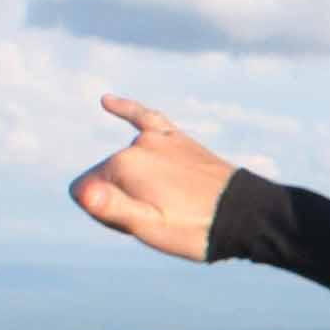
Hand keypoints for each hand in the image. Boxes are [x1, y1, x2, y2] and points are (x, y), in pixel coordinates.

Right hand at [69, 94, 238, 261]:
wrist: (245, 215)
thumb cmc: (194, 228)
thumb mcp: (150, 227)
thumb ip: (112, 209)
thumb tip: (83, 193)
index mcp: (124, 165)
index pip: (86, 192)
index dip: (106, 214)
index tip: (138, 223)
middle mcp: (138, 145)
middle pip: (105, 178)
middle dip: (120, 200)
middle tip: (160, 219)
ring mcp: (158, 139)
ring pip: (124, 163)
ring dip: (134, 184)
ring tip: (168, 205)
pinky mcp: (176, 139)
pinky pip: (146, 118)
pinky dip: (126, 110)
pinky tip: (106, 101)